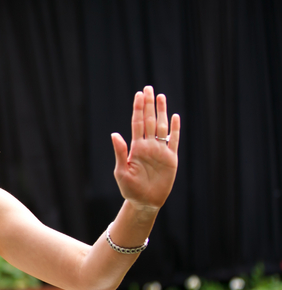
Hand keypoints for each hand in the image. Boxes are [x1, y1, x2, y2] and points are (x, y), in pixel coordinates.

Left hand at [111, 86, 180, 210]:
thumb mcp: (121, 171)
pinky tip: (174, 117)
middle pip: (149, 121)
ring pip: (161, 127)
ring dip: (161, 112)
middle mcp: (148, 146)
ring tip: (160, 97)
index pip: (137, 124)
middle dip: (148, 105)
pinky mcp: (171, 159)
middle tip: (148, 88)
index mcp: (136, 147)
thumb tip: (115, 133)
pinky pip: (173, 141)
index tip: (138, 95)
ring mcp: (160, 151)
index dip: (138, 109)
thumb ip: (120, 152)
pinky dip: (174, 129)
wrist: (144, 202)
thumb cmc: (130, 189)